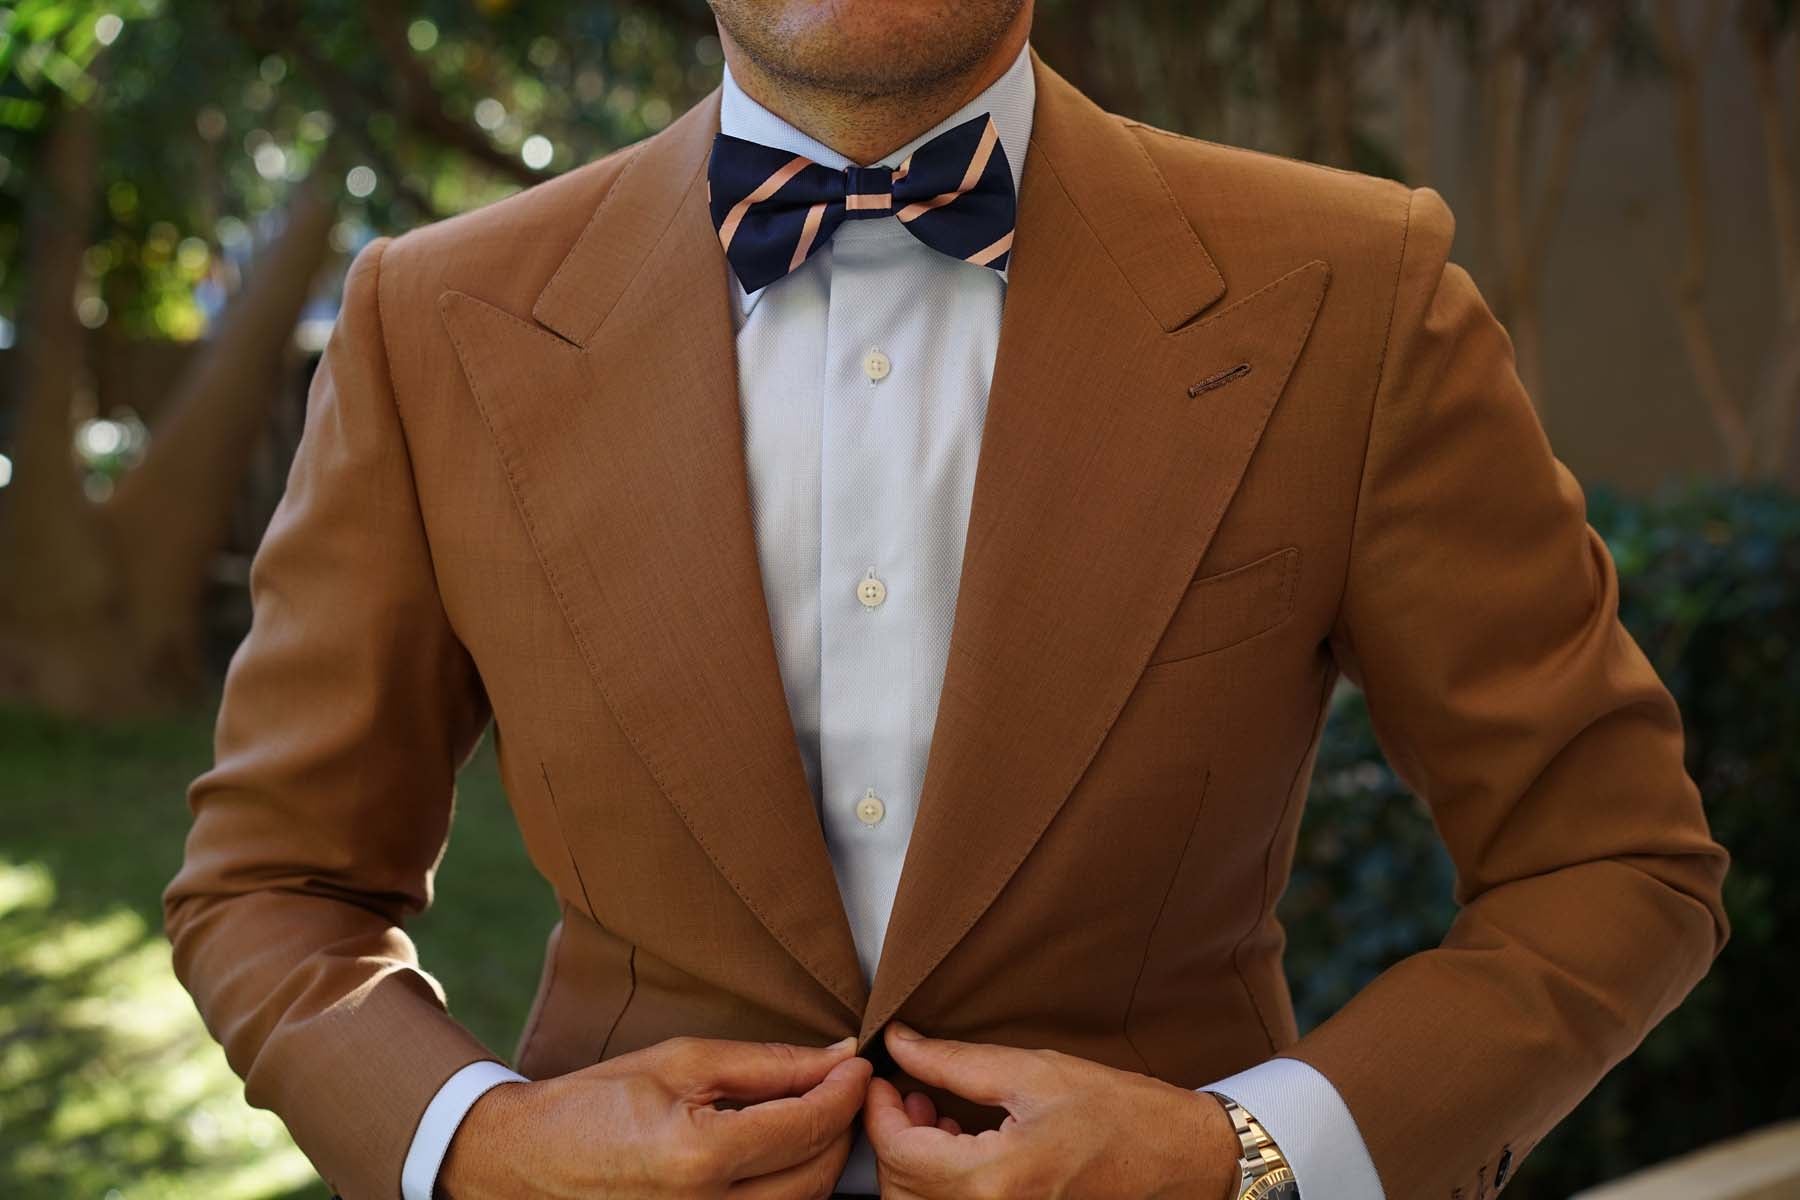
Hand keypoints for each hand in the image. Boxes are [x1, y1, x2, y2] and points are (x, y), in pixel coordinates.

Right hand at [438, 1034, 871, 1198]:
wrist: (530, 1161)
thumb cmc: (599, 1102)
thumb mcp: (683, 1062)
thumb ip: (768, 1063)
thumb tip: (837, 1055)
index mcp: (699, 1157)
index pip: (807, 1126)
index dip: (845, 1091)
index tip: (859, 1064)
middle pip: (817, 1175)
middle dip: (841, 1127)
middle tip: (841, 1087)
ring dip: (821, 1162)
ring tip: (810, 1117)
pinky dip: (789, 1191)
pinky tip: (780, 1158)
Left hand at [863, 1022, 1240, 1199]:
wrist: (1180, 1159)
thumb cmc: (1120, 1113)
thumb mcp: (1033, 1071)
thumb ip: (954, 1062)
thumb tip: (899, 1044)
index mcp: (994, 1180)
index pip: (899, 1153)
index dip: (877, 1109)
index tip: (880, 1076)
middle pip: (900, 1189)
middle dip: (893, 1136)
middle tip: (911, 1091)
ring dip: (912, 1162)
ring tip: (938, 1113)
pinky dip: (938, 1182)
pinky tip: (961, 1141)